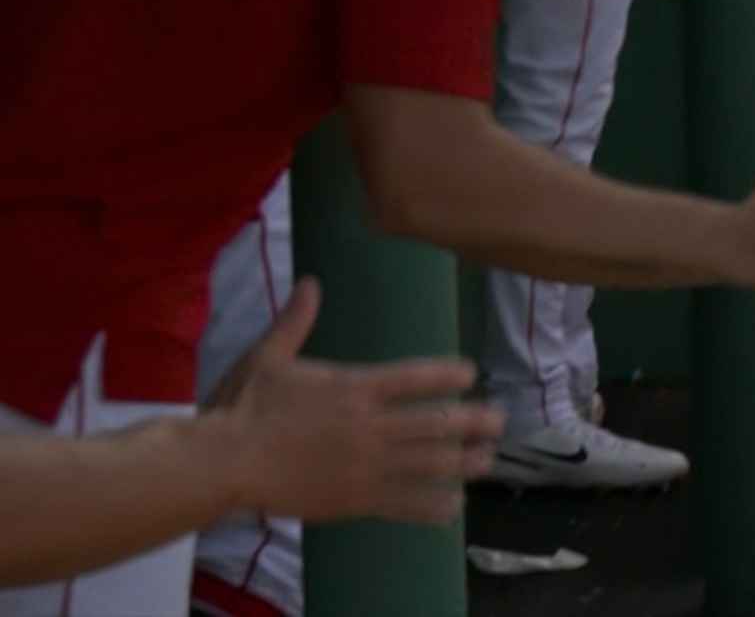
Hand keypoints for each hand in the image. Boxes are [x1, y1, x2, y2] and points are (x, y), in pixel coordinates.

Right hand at [207, 278, 502, 523]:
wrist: (222, 461)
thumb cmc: (242, 407)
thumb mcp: (268, 356)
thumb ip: (295, 321)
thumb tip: (310, 283)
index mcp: (355, 387)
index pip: (417, 377)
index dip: (449, 375)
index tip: (471, 374)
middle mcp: (370, 425)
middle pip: (437, 422)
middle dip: (474, 422)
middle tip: (499, 422)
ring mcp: (366, 464)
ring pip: (429, 464)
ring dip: (463, 462)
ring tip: (487, 460)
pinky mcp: (354, 498)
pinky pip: (403, 502)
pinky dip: (432, 504)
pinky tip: (452, 505)